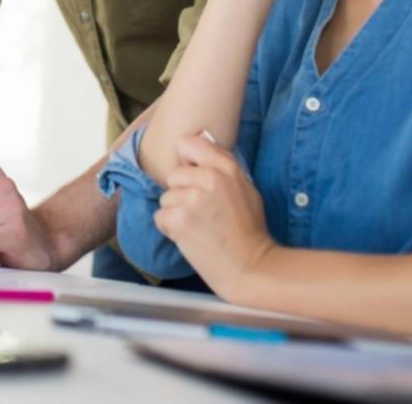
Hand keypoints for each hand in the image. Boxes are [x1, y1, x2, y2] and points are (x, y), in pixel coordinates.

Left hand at [154, 133, 275, 303]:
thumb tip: (195, 152)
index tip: (194, 177)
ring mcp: (193, 198)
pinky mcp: (180, 219)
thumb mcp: (245, 189)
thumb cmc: (248, 230)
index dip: (187, 162)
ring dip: (176, 213)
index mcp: (226, 167)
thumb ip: (221, 168)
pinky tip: (190, 237)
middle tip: (201, 213)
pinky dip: (170, 229)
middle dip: (181, 193)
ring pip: (166, 198)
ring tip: (198, 227)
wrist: (250, 266)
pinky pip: (161, 217)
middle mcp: (209, 178)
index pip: (188, 144)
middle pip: (173, 175)